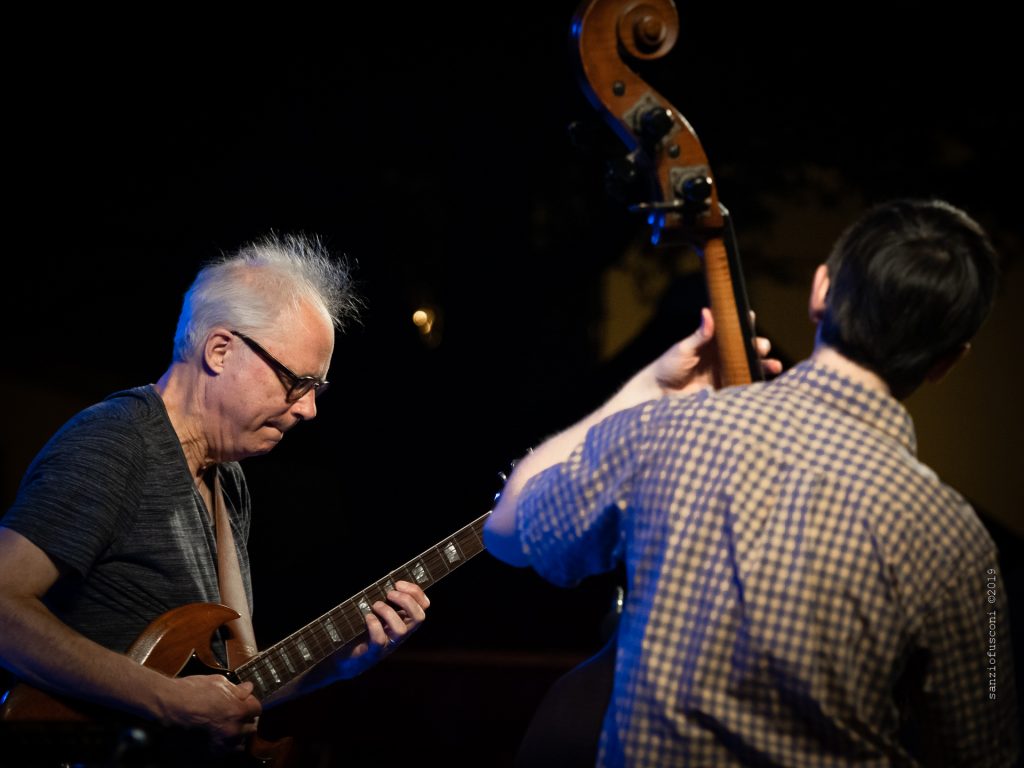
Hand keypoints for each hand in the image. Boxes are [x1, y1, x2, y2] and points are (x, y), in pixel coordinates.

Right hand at [157, 675, 260, 751]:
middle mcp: (233, 729)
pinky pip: (225, 752)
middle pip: (251, 727)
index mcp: (238, 710)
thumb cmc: (191, 690)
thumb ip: (237, 689)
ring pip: (239, 742)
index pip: (258, 709)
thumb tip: (248, 689)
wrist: (168, 704)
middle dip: (245, 720)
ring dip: (237, 734)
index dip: (250, 704)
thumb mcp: (218, 682)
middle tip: (235, 713)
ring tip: (226, 725)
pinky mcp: (209, 751)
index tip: (244, 702)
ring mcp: (221, 742)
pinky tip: (217, 736)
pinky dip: (225, 745)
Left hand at [332, 580, 429, 678]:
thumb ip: (387, 597)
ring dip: (390, 613)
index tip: (398, 583)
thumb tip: (391, 574)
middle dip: (407, 601)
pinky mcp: (373, 652)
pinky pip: (379, 640)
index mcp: (404, 621)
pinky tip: (367, 617)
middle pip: (419, 617)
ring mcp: (388, 644)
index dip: (416, 592)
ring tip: (376, 605)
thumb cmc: (362, 630)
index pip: (423, 606)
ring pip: (401, 630)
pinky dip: (374, 626)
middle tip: (390, 593)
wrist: (345, 659)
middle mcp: (400, 633)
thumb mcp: (378, 612)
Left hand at [651, 308, 780, 394]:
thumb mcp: (683, 348)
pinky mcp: (726, 389)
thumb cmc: (669, 365)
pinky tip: (765, 382)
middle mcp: (724, 355)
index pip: (734, 328)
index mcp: (714, 341)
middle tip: (761, 347)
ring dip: (765, 364)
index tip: (750, 316)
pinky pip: (746, 385)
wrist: (660, 392)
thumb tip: (708, 312)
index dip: (744, 322)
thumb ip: (699, 335)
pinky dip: (757, 383)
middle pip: (749, 347)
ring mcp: (727, 372)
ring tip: (774, 365)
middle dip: (759, 345)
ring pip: (753, 366)